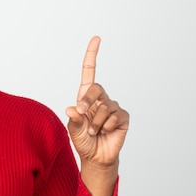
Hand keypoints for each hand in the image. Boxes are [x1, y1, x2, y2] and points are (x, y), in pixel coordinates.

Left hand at [66, 36, 128, 167]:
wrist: (95, 157)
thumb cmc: (83, 141)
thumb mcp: (73, 130)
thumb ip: (73, 119)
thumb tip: (72, 109)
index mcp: (85, 97)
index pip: (89, 72)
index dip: (92, 55)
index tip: (97, 38)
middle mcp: (100, 99)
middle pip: (96, 88)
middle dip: (88, 100)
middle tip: (82, 114)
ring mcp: (113, 108)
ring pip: (105, 107)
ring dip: (96, 122)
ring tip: (94, 132)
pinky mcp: (123, 117)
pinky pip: (115, 116)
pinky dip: (107, 126)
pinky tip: (106, 132)